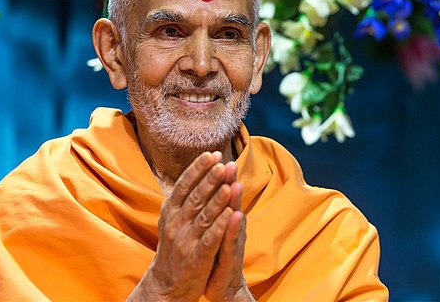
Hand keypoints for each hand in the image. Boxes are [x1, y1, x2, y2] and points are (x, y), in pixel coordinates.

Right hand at [128, 151, 236, 300]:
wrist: (166, 284)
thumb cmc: (174, 247)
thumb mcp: (172, 220)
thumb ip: (183, 199)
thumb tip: (196, 171)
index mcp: (170, 211)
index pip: (184, 184)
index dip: (198, 168)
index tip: (212, 153)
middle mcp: (174, 223)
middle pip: (194, 196)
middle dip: (209, 178)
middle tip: (223, 162)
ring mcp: (184, 240)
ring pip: (203, 216)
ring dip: (217, 199)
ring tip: (229, 183)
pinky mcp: (195, 257)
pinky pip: (209, 239)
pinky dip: (220, 226)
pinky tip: (231, 214)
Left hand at [205, 165, 253, 300]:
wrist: (220, 285)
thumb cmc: (214, 252)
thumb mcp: (211, 226)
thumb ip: (211, 206)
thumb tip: (204, 184)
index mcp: (223, 216)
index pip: (221, 191)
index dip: (218, 174)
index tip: (215, 153)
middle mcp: (230, 224)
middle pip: (230, 199)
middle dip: (228, 181)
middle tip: (228, 162)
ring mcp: (232, 240)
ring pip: (233, 217)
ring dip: (235, 200)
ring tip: (235, 183)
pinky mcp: (230, 256)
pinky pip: (231, 240)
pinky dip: (233, 227)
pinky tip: (235, 215)